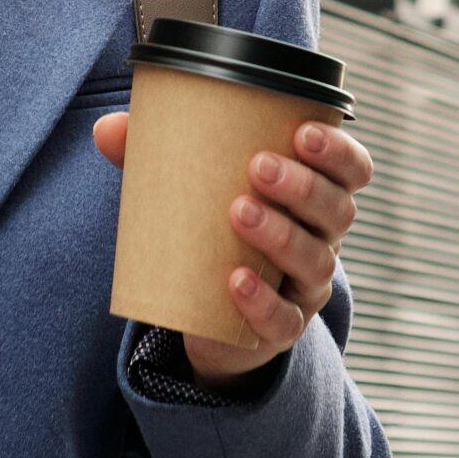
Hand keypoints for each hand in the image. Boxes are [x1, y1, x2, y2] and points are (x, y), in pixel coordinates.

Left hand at [91, 112, 373, 382]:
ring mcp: (306, 287)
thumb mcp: (192, 190)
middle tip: (258, 166)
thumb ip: (155, 157)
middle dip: (303, 186)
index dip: (338, 151)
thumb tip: (107, 129)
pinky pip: (284, 319)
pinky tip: (235, 281)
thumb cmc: (212, 233)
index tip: (303, 131)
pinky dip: (262, 300)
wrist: (208, 315)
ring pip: (315, 261)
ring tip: (239, 212)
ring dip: (281, 235)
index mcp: (313, 196)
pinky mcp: (282, 328)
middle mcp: (322, 239)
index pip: (351, 170)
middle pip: (337, 210)